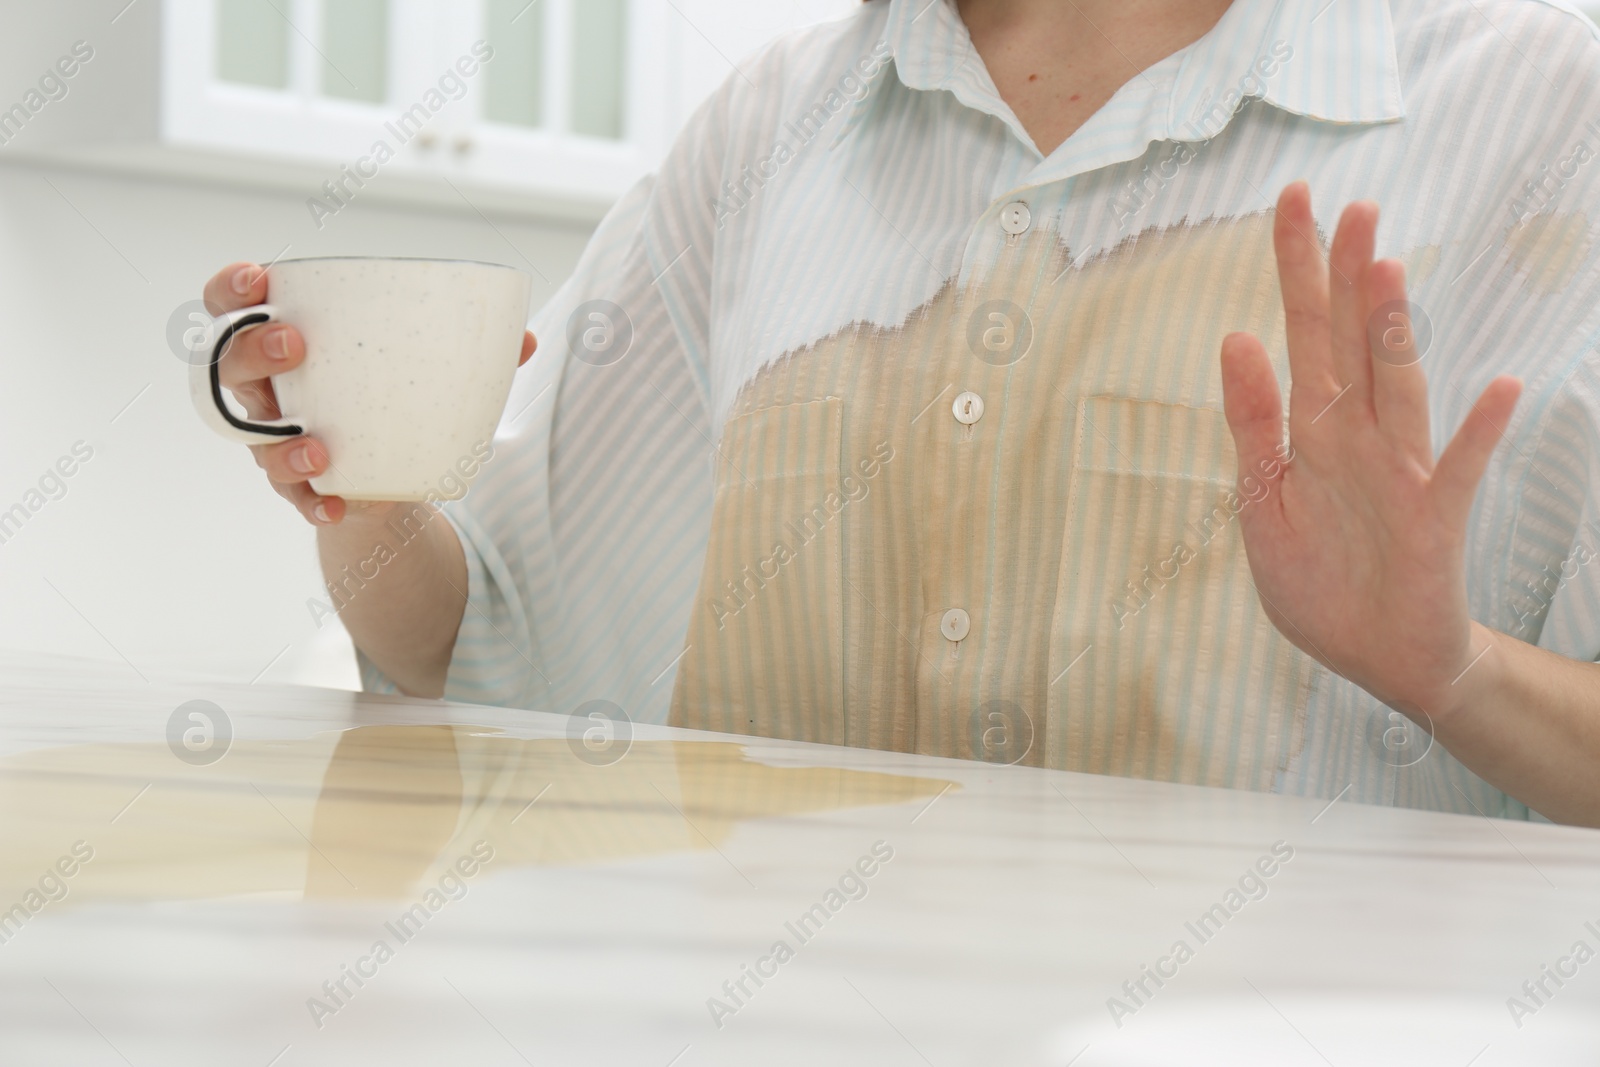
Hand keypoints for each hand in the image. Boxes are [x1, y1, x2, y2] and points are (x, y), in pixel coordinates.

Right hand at [201, 261, 536, 526]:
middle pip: (228, 365)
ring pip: (253, 437)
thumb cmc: (385, 396)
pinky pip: (294, 496)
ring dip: (281, 443)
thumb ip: (466, 350)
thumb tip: (525, 337)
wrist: (386, 473)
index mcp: (282, 340)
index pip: (232, 305)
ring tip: (319, 448)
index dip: (232, 288)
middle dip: (252, 349)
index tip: (260, 277)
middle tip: (294, 342)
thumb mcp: (415, 367)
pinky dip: (315, 501)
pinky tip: (338, 505)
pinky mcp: (298, 486)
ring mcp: (274, 440)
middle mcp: (265, 390)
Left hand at [1217, 182, 1521, 724]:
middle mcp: (1360, 436)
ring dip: (1391, 335)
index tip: (1293, 199)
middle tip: (1353, 207)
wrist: (1374, 657)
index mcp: (1312, 429)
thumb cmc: (1318, 578)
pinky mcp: (1435, 519)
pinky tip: (1501, 391)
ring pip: (1397, 388)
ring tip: (1385, 272)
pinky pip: (1458, 471)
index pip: (1303, 332)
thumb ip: (1252, 424)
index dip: (1297, 269)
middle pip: (1352, 343)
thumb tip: (1233, 338)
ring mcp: (1402, 471)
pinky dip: (1477, 435)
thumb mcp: (1262, 500)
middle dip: (1347, 277)